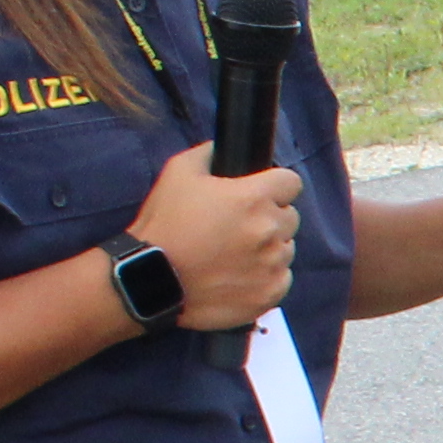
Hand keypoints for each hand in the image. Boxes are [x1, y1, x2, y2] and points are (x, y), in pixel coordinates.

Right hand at [127, 142, 302, 329]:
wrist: (151, 279)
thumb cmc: (165, 224)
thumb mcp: (178, 173)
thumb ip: (208, 154)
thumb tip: (221, 149)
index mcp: (254, 198)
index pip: (291, 182)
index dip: (275, 185)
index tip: (261, 193)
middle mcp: (270, 230)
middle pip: (290, 216)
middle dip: (270, 217)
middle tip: (239, 226)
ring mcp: (272, 265)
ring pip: (286, 249)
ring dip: (269, 248)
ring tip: (235, 254)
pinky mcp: (269, 294)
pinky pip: (282, 279)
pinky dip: (266, 277)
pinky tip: (239, 275)